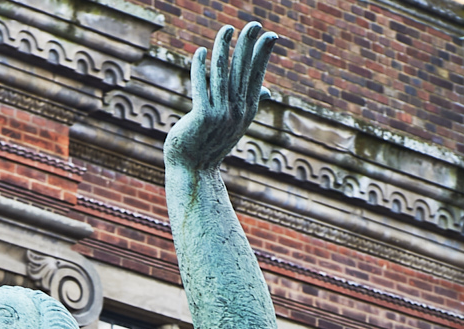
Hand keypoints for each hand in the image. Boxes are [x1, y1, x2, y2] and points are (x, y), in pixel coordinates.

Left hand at [164, 22, 277, 171]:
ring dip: (223, 49)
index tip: (270, 35)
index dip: (262, 56)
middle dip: (248, 46)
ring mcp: (220, 115)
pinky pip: (201, 86)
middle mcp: (236, 113)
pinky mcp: (202, 118)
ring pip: (222, 75)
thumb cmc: (211, 143)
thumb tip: (267, 90)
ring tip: (226, 29)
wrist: (193, 169)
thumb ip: (250, 102)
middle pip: (243, 72)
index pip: (256, 77)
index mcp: (247, 112)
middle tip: (254, 23)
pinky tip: (199, 52)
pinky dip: (200, 68)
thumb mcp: (235, 123)